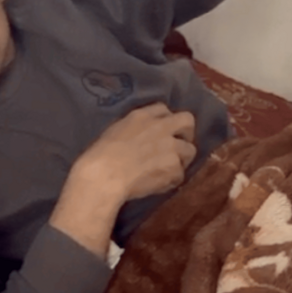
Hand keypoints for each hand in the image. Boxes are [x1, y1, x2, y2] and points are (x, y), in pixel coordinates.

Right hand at [74, 103, 196, 201]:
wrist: (105, 174)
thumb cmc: (101, 154)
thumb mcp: (117, 130)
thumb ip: (135, 128)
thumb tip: (142, 136)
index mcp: (143, 116)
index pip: (163, 109)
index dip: (165, 120)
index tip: (162, 130)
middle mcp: (161, 127)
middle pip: (187, 120)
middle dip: (186, 132)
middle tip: (178, 145)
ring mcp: (171, 147)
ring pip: (190, 150)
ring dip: (181, 159)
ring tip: (168, 169)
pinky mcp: (175, 167)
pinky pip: (180, 174)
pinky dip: (172, 179)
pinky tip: (160, 183)